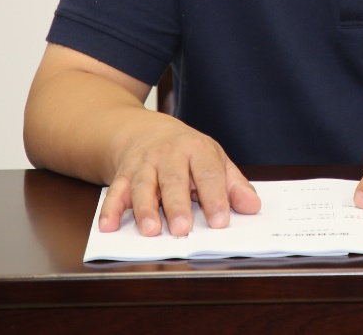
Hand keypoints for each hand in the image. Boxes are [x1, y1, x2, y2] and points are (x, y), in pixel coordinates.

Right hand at [97, 114, 259, 236]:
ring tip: (150, 230)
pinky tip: (108, 226)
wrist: (146, 131)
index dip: (216, 198)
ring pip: (143, 185)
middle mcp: (169, 155)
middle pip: (174, 180)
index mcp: (197, 150)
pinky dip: (110, 209)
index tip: (221, 222)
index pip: (209, 174)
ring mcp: (144, 164)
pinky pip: (115, 191)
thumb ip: (233, 185)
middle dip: (177, 205)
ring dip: (144, 208)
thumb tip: (253, 207)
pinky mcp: (123, 174)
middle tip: (182, 229)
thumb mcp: (215, 160)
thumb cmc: (187, 152)